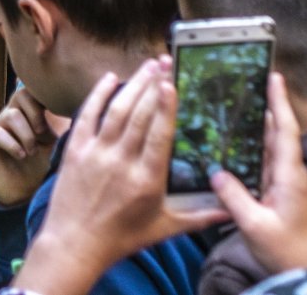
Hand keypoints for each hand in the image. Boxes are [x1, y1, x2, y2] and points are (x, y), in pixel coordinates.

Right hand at [0, 86, 59, 208]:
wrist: (25, 192)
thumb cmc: (44, 166)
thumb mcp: (58, 145)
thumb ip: (65, 128)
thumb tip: (82, 113)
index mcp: (31, 111)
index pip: (36, 90)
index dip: (46, 98)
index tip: (58, 115)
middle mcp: (13, 113)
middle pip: (21, 95)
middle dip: (35, 114)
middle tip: (43, 134)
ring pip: (11, 115)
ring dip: (26, 135)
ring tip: (32, 152)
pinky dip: (12, 144)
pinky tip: (21, 156)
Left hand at [14, 61, 228, 294]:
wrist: (74, 244)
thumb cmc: (122, 238)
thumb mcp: (165, 229)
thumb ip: (200, 217)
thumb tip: (231, 210)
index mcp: (147, 179)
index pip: (158, 135)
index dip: (165, 107)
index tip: (172, 83)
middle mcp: (121, 161)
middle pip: (138, 115)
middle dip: (152, 85)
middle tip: (165, 62)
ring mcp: (96, 153)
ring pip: (116, 110)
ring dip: (132, 85)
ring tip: (148, 66)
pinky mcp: (76, 150)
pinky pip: (87, 115)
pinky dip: (98, 94)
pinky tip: (110, 78)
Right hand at [211, 73, 306, 275]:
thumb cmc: (288, 252)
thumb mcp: (255, 225)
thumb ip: (234, 197)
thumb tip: (216, 172)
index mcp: (290, 177)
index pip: (286, 131)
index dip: (280, 102)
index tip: (274, 77)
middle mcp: (291, 176)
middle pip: (279, 134)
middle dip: (266, 107)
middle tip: (247, 84)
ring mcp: (286, 186)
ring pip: (271, 149)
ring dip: (257, 128)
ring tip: (236, 109)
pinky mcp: (280, 196)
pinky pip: (264, 165)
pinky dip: (252, 151)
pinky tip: (234, 148)